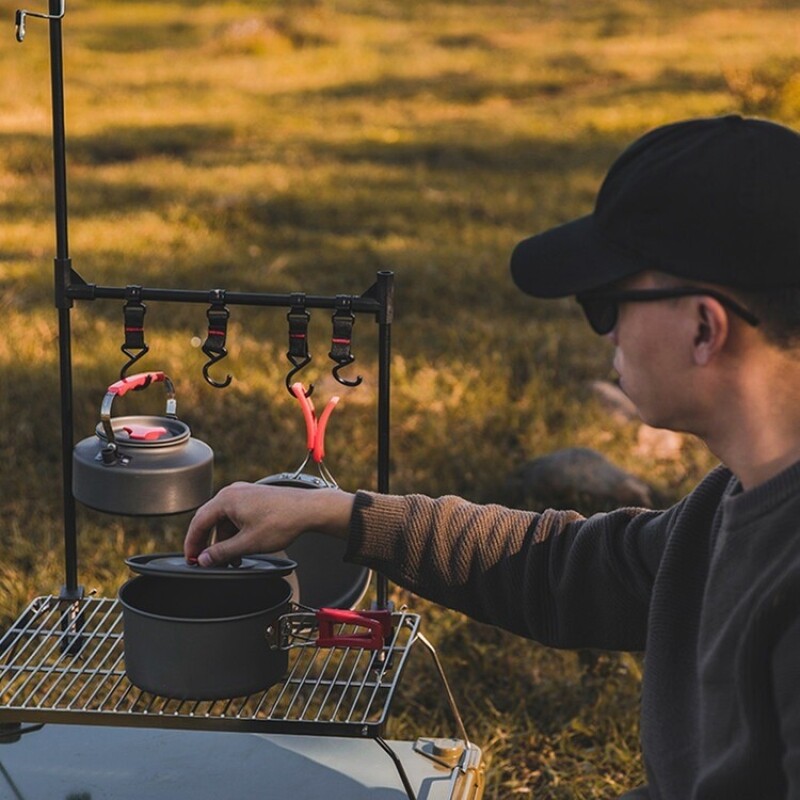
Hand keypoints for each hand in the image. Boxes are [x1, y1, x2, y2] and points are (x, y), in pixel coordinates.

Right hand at [184, 482, 354, 566]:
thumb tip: (204, 559)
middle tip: (206, 562)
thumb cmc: (283, 520)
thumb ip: (222, 553)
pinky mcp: (255, 497)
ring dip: (224, 540)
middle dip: (207, 543)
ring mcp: (244, 493)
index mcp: (226, 500)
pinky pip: (236, 515)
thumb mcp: (248, 543)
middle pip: (209, 520)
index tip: (191, 559)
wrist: (309, 509)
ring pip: (224, 519)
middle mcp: (233, 492)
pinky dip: (235, 532)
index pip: (198, 522)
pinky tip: (242, 547)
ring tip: (230, 560)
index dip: (192, 544)